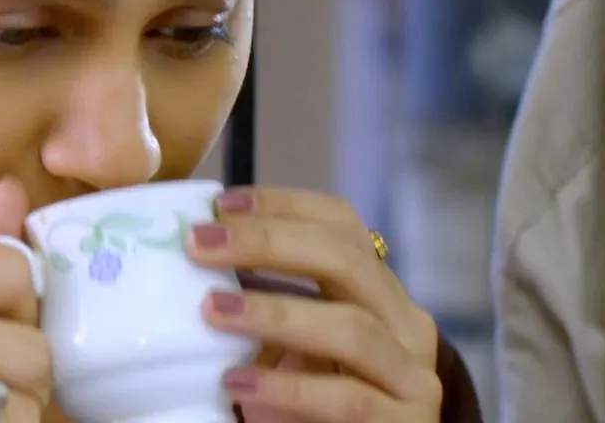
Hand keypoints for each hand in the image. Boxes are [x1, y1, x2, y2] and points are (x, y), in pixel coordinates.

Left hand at [184, 186, 441, 421]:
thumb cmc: (310, 401)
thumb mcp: (289, 342)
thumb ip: (261, 299)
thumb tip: (192, 249)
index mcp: (377, 293)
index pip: (343, 225)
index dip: (284, 205)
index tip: (220, 203)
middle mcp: (405, 325)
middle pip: (348, 261)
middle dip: (267, 244)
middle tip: (199, 243)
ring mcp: (412, 377)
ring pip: (351, 328)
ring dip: (274, 313)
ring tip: (211, 309)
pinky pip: (346, 399)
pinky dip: (286, 387)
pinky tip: (236, 380)